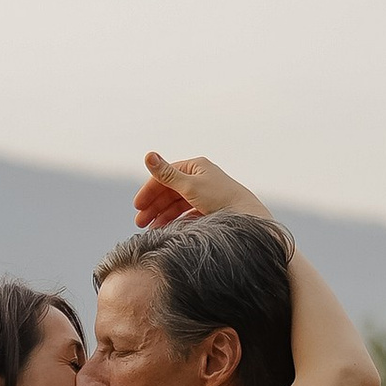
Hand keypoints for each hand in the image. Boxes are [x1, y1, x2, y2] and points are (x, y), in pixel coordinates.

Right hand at [130, 149, 267, 230]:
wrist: (247, 217)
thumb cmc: (220, 198)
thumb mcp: (189, 185)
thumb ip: (166, 174)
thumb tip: (148, 155)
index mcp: (195, 166)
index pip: (165, 176)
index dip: (149, 191)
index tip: (138, 207)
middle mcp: (200, 177)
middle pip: (170, 191)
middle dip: (154, 206)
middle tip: (140, 223)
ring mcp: (206, 193)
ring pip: (178, 204)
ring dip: (163, 215)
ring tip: (152, 230)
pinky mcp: (211, 208)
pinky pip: (187, 213)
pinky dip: (176, 220)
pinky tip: (168, 230)